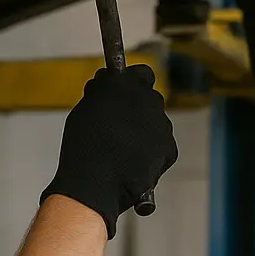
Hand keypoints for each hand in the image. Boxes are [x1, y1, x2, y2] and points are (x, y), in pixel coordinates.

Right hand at [40, 65, 177, 237]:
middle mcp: (151, 100)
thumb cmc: (83, 146)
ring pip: (157, 124)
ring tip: (121, 151)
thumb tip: (107, 84)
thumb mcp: (85, 108)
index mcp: (128, 84)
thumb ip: (103, 93)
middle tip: (118, 126)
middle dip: (138, 109)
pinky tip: (132, 163)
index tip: (122, 93)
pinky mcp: (170, 149)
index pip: (142, 73)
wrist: (95, 182)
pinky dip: (151, 153)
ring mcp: (163, 125)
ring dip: (144, 132)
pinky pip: (162, 146)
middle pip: (151, 99)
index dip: (132, 83)